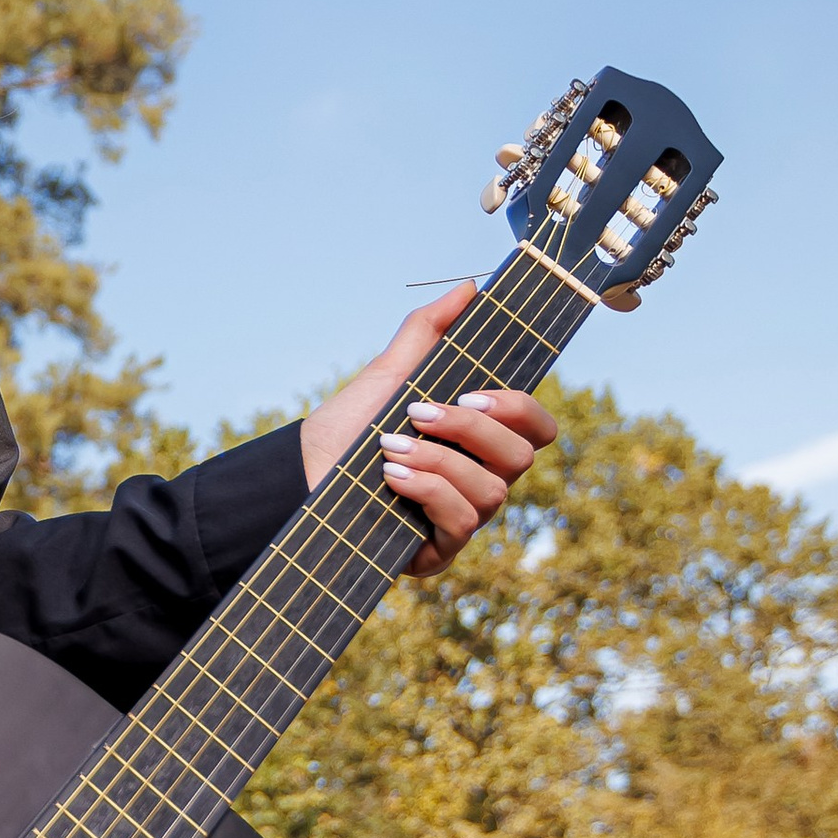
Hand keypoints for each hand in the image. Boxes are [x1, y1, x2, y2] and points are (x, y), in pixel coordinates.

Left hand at [300, 282, 555, 578]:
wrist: (300, 472)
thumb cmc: (350, 425)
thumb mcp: (391, 372)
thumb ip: (430, 330)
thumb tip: (469, 288)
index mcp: (482, 440)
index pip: (537, 427)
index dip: (519, 408)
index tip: (471, 392)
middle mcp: (482, 479)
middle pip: (522, 457)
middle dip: (473, 431)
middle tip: (420, 412)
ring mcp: (464, 517)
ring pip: (493, 492)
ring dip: (441, 460)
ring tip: (390, 446)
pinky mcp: (439, 550)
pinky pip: (462, 523)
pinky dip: (429, 490)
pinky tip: (392, 476)